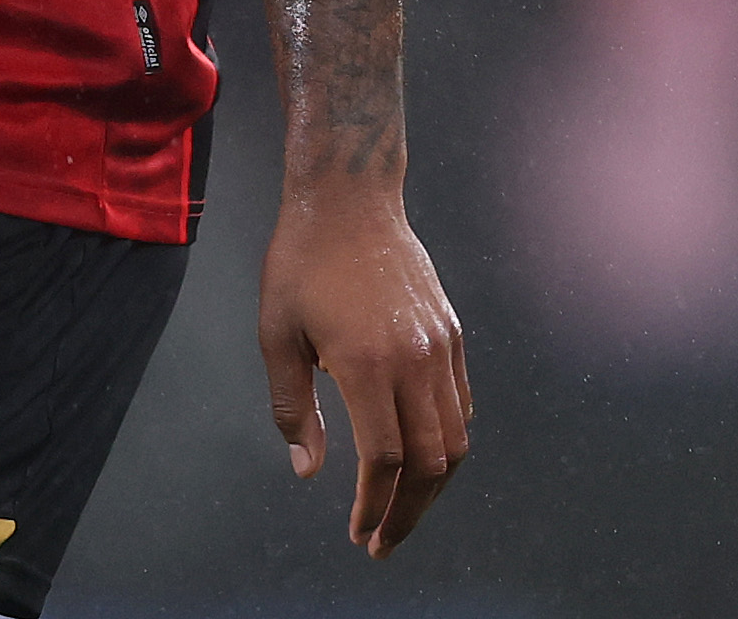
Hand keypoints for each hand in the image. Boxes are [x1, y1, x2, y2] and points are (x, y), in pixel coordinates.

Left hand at [258, 185, 471, 555]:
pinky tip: (421, 454)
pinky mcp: (452, 333)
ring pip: (455, 438)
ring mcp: (440, 346)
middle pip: (430, 462)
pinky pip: (461, 403)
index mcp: (367, 363)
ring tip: (404, 509)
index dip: (373, 505)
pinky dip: (447, 440)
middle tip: (383, 541)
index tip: (359, 533)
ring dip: (433, 486)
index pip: (385, 460)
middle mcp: (414, 359)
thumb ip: (293, 408)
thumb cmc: (301, 262)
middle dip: (408, 513)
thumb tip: (308, 470)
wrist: (348, 198)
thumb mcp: (276, 334)